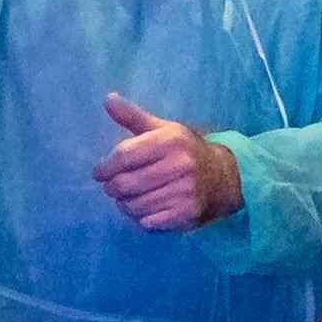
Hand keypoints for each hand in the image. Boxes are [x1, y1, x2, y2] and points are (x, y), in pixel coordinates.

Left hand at [94, 90, 241, 233]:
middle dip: (112, 188)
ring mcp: (185, 191)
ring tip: (126, 198)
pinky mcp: (187, 213)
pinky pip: (148, 222)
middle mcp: (180, 165)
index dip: (106, 167)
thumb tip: (108, 99)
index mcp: (170, 140)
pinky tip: (142, 210)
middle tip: (112, 187)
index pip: (124, 155)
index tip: (99, 173)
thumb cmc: (184, 150)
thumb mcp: (162, 129)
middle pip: (126, 184)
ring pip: (134, 205)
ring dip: (124, 204)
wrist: (222, 176)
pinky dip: (139, 218)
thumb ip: (133, 117)